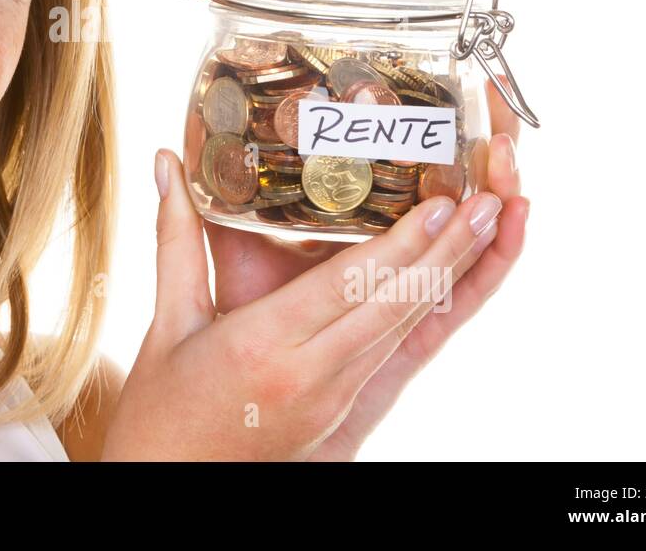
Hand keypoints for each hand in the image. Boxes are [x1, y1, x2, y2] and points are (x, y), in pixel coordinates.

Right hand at [99, 92, 522, 459]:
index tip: (437, 205)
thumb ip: (175, 238)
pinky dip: (421, 309)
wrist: (167, 483)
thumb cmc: (159, 407)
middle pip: (392, 306)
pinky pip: (390, 352)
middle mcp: (306, 374)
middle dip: (447, 252)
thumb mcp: (167, 320)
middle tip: (487, 204)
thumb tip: (164, 162)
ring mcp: (329, 398)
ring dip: (447, 277)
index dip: (400, 245)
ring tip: (483, 229)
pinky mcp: (339, 412)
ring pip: (401, 330)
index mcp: (260, 344)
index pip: (347, 287)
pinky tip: (444, 277)